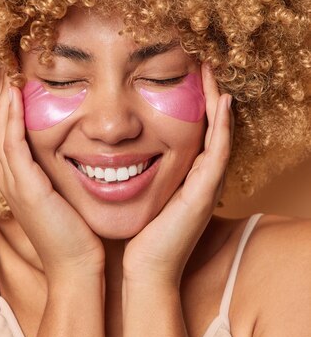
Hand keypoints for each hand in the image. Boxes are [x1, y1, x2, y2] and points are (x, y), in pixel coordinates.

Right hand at [0, 67, 104, 283]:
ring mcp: (15, 182)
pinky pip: (11, 145)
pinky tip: (14, 93)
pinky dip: (10, 116)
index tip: (15, 71)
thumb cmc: (79, 231)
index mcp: (20, 175)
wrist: (79, 267)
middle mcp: (11, 176)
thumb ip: (63, 169)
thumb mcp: (66, 192)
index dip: (5, 99)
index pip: (4, 128)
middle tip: (5, 59)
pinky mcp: (25, 188)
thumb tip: (79, 145)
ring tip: (6, 66)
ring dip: (0, 95)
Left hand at [122, 62, 233, 287]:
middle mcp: (200, 177)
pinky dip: (223, 126)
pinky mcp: (205, 192)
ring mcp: (206, 184)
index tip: (184, 75)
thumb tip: (112, 152)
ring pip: (219, 134)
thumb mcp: (137, 195)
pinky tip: (222, 102)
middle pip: (210, 128)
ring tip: (213, 74)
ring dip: (218, 103)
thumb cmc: (138, 234)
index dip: (194, 104)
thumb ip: (137, 173)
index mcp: (184, 176)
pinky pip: (218, 152)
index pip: (193, 132)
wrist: (145, 270)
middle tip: (204, 66)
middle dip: (209, 97)